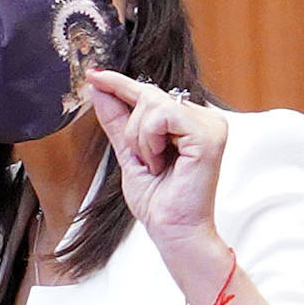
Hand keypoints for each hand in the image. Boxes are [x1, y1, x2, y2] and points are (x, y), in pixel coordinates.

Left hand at [85, 69, 228, 248]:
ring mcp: (209, 124)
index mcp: (188, 121)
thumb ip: (116, 120)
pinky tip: (160, 162)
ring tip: (154, 164)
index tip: (94, 74)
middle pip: (147, 95)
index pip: (149, 92)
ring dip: (139, 138)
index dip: (119, 82)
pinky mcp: (209, 135)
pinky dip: (150, 140)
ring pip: (152, 103)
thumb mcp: (128, 152)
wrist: (173, 230)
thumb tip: (98, 88)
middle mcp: (203, 118)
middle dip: (131, 129)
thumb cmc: (158, 199)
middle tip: (143, 160)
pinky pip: (162, 116)